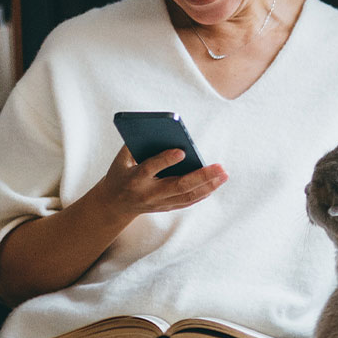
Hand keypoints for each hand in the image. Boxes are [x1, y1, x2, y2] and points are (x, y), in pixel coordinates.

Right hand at [86, 145, 227, 223]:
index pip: (150, 168)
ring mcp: (158, 203)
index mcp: (134, 178)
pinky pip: (188, 202)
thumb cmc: (120, 174)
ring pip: (187, 196)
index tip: (182, 151)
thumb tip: (162, 130)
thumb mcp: (121, 159)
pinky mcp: (166, 208)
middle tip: (220, 167)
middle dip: (201, 176)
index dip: (165, 160)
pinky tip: (215, 184)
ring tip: (224, 174)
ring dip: (208, 186)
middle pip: (178, 186)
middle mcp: (148, 193)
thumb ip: (137, 144)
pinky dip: (203, 193)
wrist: (113, 205)